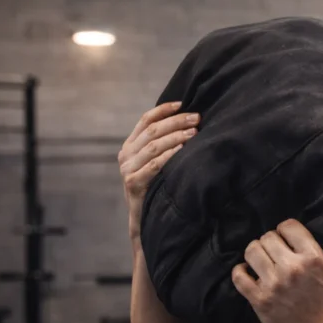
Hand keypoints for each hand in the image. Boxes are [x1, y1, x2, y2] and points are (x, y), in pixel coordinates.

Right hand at [118, 102, 198, 240]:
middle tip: (196, 118)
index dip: (163, 110)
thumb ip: (164, 145)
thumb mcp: (156, 163)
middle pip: (153, 131)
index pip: (145, 120)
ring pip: (154, 146)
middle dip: (176, 122)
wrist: (144, 219)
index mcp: (130, 146)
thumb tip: (188, 123)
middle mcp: (126, 155)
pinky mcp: (133, 182)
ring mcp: (128, 169)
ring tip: (194, 132)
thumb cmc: (157, 187)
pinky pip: (155, 165)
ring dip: (176, 137)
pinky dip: (170, 156)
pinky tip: (183, 150)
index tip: (183, 103)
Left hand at [231, 220, 322, 322]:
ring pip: (252, 251)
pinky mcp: (259, 298)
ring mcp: (273, 284)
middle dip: (271, 241)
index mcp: (313, 259)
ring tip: (262, 259)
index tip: (288, 238)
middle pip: (268, 237)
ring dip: (255, 252)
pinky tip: (249, 272)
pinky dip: (241, 271)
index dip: (286, 229)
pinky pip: (239, 275)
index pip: (288, 226)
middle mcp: (292, 268)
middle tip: (276, 251)